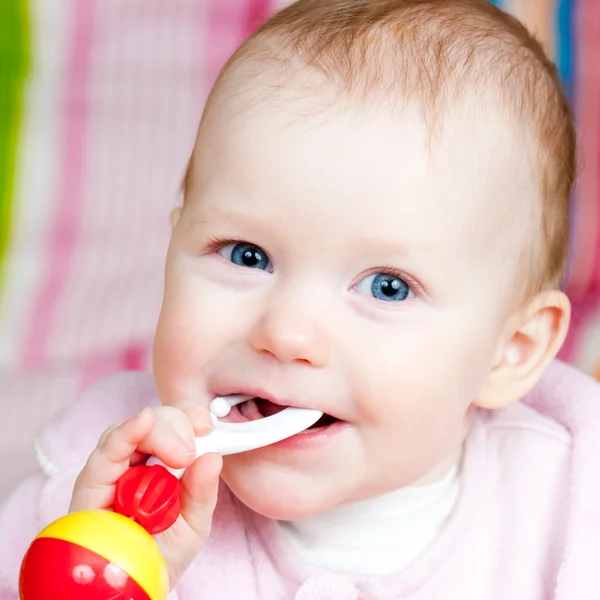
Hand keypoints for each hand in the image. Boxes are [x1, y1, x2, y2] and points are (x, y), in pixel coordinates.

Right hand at [70, 404, 221, 586]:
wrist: (132, 591)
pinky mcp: (91, 483)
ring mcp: (113, 470)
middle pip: (157, 422)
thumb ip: (203, 491)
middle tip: (191, 452)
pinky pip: (107, 451)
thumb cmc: (161, 555)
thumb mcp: (193, 523)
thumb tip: (213, 457)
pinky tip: (142, 421)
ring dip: (160, 432)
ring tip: (180, 454)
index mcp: (164, 464)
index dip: (192, 418)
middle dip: (179, 426)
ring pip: (134, 430)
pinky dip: (125, 433)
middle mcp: (137, 462)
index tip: (208, 426)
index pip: (177, 426)